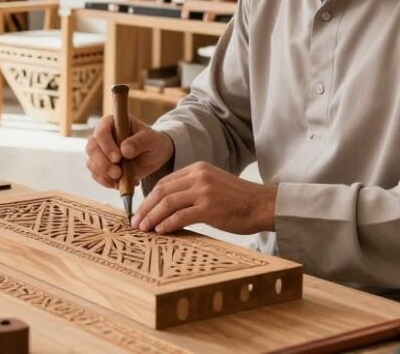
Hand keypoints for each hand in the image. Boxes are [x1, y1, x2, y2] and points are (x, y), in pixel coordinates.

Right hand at [85, 114, 173, 189]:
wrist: (153, 155)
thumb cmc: (152, 142)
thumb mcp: (150, 139)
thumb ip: (139, 142)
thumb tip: (125, 150)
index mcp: (112, 123)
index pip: (101, 131)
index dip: (106, 145)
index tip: (118, 158)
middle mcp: (101, 136)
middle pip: (92, 148)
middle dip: (103, 163)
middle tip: (118, 173)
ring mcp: (99, 151)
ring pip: (91, 163)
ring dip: (103, 174)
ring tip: (120, 179)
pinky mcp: (100, 165)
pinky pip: (96, 175)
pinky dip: (106, 181)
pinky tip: (119, 183)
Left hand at [131, 162, 276, 235]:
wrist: (263, 205)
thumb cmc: (239, 200)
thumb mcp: (213, 185)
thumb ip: (193, 189)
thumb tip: (168, 207)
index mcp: (197, 169)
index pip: (165, 182)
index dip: (149, 197)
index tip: (141, 210)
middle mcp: (198, 176)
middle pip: (162, 191)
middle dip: (145, 207)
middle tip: (135, 222)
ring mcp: (203, 191)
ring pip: (167, 203)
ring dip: (152, 217)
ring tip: (144, 229)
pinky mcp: (209, 207)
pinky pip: (180, 216)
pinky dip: (167, 224)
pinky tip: (161, 231)